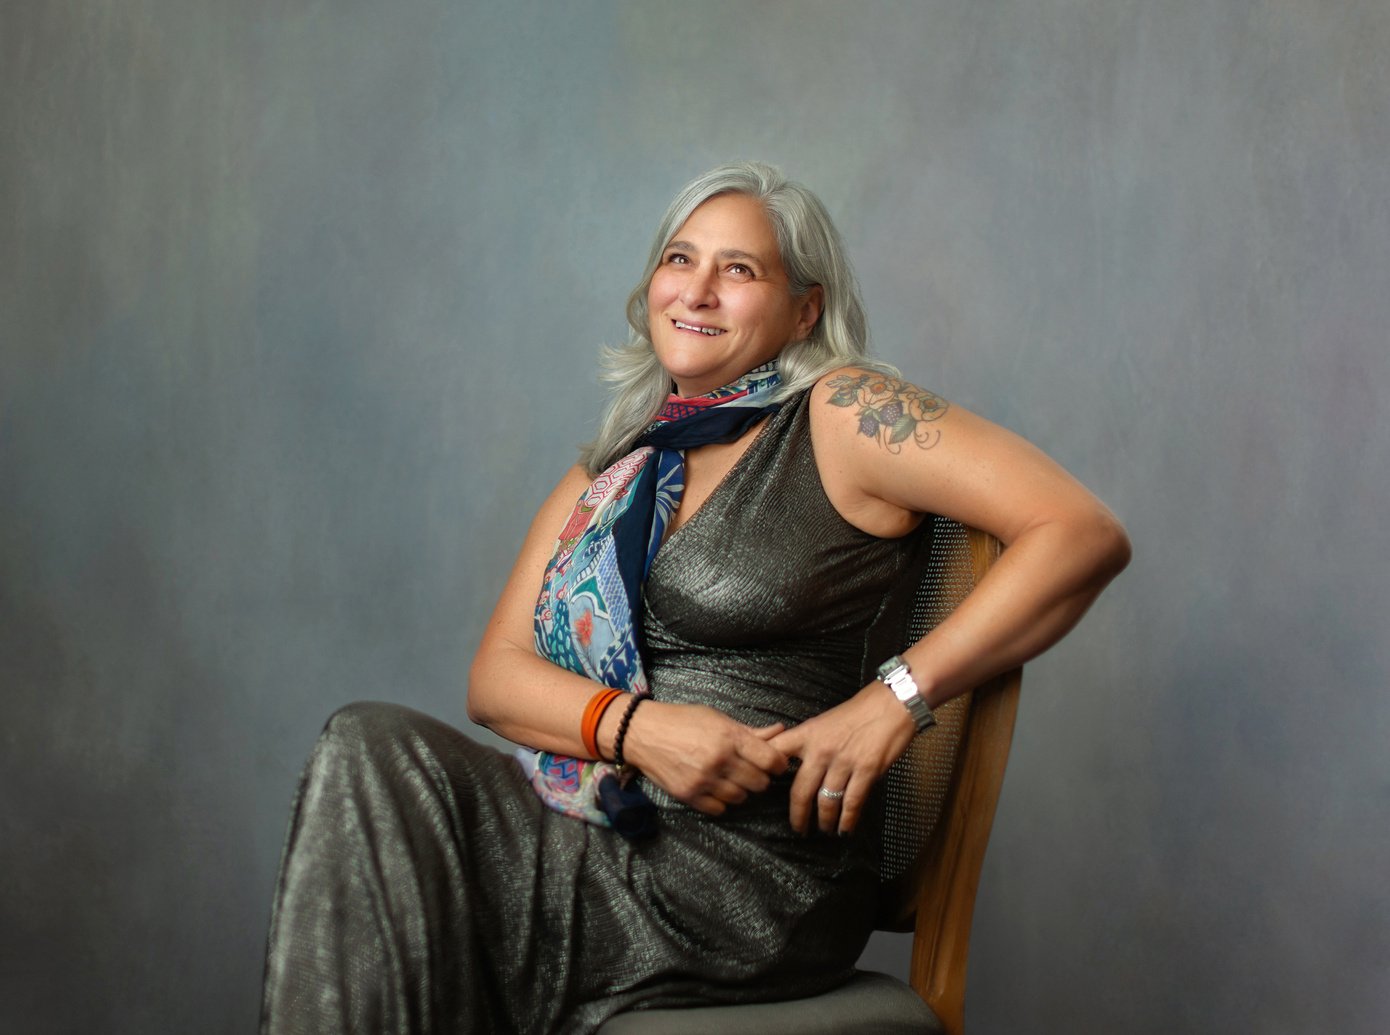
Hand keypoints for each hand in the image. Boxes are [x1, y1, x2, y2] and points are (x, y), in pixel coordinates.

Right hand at [620, 700, 789, 815]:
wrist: (642, 732)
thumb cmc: (682, 720)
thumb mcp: (717, 718)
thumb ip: (749, 731)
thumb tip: (780, 731)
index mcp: (729, 737)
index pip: (771, 761)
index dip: (778, 764)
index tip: (774, 763)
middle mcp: (718, 760)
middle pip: (759, 783)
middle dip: (759, 777)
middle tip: (750, 770)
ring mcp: (703, 780)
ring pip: (740, 798)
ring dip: (740, 790)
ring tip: (729, 777)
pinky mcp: (689, 796)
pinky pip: (720, 809)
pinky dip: (721, 801)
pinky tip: (714, 787)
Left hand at [768, 682, 915, 835]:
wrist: (890, 705)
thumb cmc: (858, 712)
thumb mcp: (823, 722)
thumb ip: (808, 743)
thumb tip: (796, 766)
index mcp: (807, 734)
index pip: (776, 753)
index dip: (764, 772)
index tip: (762, 790)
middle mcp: (821, 750)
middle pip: (800, 791)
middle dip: (798, 816)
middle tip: (799, 828)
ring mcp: (843, 762)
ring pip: (826, 802)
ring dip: (824, 821)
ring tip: (824, 829)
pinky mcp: (866, 771)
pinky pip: (852, 802)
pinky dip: (847, 820)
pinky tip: (844, 828)